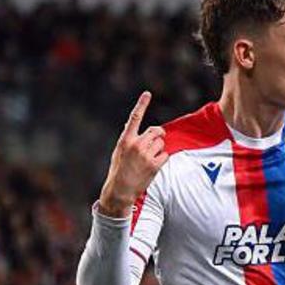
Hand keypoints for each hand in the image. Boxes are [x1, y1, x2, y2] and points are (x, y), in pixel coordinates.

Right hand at [97, 92, 167, 216]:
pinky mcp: (154, 165)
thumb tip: (136, 127)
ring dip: (159, 149)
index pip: (134, 118)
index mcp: (125, 139)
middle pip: (156, 131)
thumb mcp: (119, 151)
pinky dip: (162, 159)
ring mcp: (145, 155)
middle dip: (158, 135)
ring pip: (161, 143)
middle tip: (154, 142)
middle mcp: (136, 145)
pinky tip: (153, 166)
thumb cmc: (119, 170)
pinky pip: (165, 155)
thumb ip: (129, 139)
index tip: (147, 94)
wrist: (120, 190)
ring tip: (149, 159)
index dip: (141, 104)